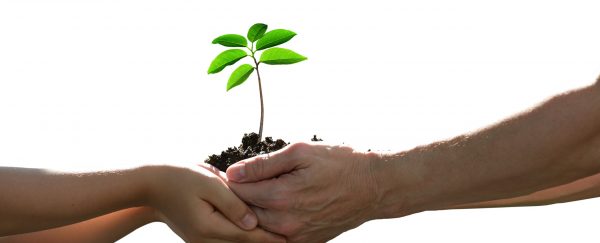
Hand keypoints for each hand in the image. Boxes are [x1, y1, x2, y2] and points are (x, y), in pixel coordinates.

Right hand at [142, 164, 284, 242]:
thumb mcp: (209, 183)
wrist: (152, 186)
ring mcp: (201, 242)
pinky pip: (226, 242)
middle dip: (265, 242)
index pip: (247, 236)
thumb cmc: (180, 178)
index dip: (269, 237)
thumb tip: (254, 222)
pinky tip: (254, 233)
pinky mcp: (200, 238)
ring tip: (277, 238)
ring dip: (254, 242)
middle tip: (290, 239)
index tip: (289, 238)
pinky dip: (241, 239)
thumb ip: (233, 203)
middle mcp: (205, 240)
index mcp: (208, 227)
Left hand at [226, 143, 380, 242]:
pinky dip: (268, 225)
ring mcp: (296, 237)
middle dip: (236, 197)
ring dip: (250, 212)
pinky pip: (276, 238)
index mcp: (282, 196)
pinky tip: (272, 208)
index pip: (238, 192)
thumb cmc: (341, 164)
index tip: (224, 171)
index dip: (228, 179)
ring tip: (254, 193)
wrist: (374, 187)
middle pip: (244, 213)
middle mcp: (286, 223)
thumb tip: (234, 172)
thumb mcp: (301, 152)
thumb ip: (264, 164)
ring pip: (258, 228)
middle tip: (234, 182)